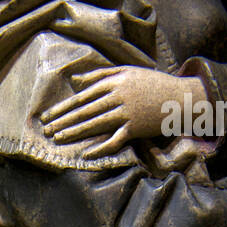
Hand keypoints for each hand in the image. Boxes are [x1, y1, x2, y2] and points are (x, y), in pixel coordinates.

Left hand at [40, 69, 204, 160]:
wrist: (179, 96)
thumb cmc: (151, 83)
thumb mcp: (127, 71)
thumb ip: (101, 74)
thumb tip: (76, 81)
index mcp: (114, 81)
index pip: (82, 96)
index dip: (63, 107)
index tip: (47, 116)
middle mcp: (118, 96)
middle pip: (85, 110)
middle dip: (63, 121)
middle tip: (46, 131)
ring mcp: (126, 113)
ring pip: (95, 124)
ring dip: (75, 133)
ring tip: (58, 139)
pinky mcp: (135, 129)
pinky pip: (115, 140)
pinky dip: (101, 148)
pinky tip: (87, 154)